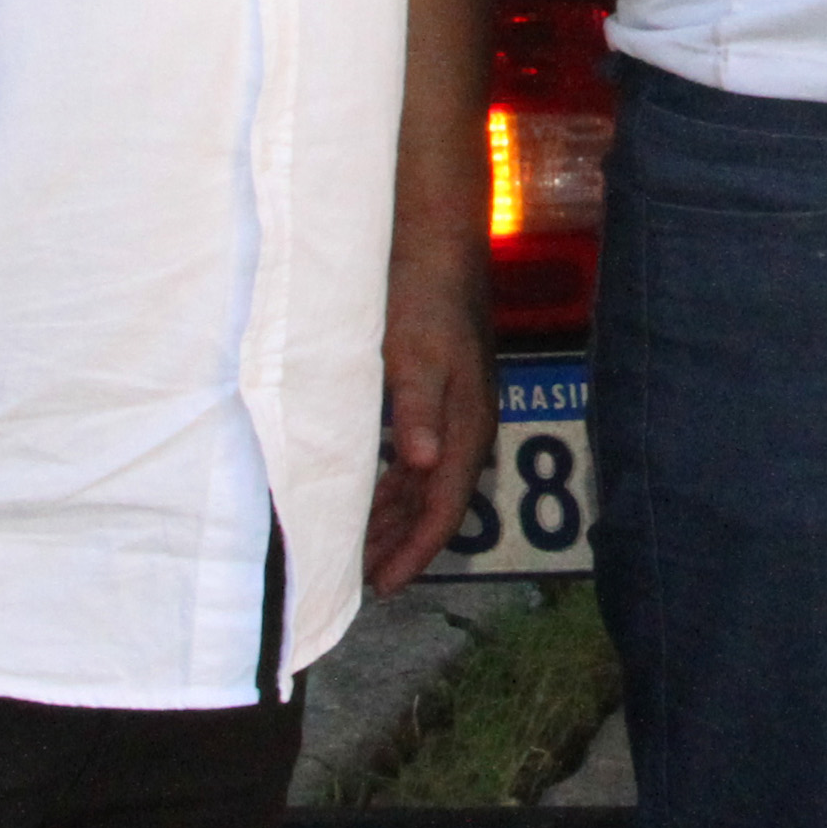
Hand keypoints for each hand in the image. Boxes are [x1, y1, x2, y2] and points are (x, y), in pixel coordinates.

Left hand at [364, 237, 498, 592]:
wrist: (435, 241)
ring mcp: (452, 410)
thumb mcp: (416, 353)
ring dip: (395, 517)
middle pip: (436, 502)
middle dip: (403, 543)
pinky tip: (370, 493)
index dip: (416, 549)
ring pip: (424, 483)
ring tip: (361, 549)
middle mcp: (464, 425)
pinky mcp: (434, 394)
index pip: (445, 505)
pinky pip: (415, 459)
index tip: (383, 586)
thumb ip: (419, 409)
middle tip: (362, 581)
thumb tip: (424, 465)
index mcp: (465, 424)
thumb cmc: (423, 296)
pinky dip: (393, 485)